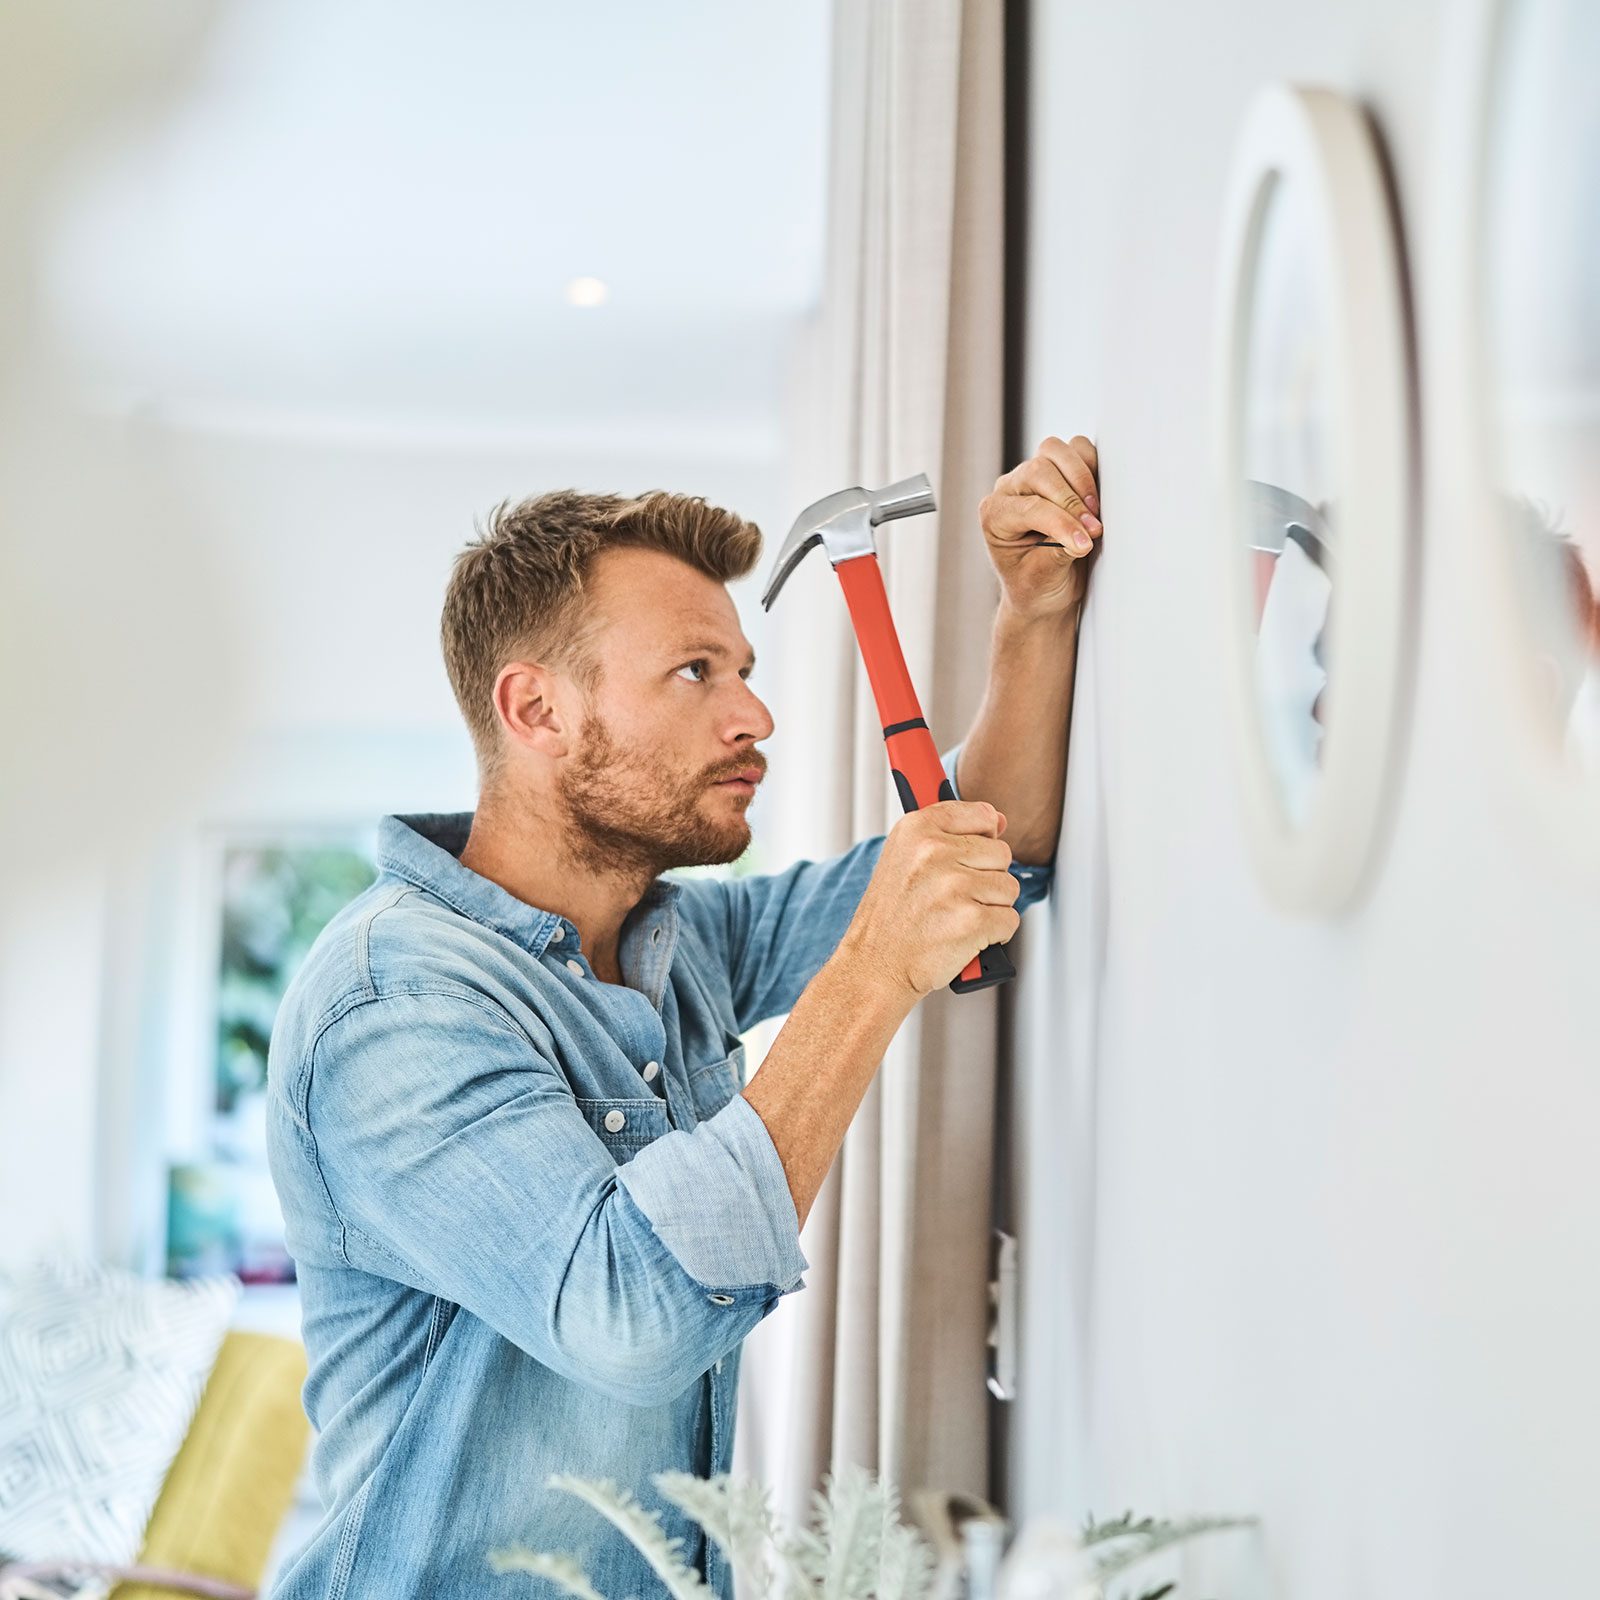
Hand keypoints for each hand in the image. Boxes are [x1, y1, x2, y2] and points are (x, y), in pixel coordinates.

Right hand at [839, 800, 1020, 998]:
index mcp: (917, 829)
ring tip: (956, 916)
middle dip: (985, 879)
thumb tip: (999, 821)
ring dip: (990, 907)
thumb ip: (949, 833)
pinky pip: (1010, 920)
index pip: (983, 814)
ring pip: (1009, 888)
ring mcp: (954, 886)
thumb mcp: (904, 857)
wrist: (875, 966)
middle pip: (1001, 854)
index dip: (983, 837)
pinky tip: (965, 935)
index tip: (969, 853)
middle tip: (952, 897)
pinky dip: (994, 934)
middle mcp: (934, 852)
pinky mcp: (972, 921)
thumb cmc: (891, 917)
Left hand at [978, 434, 1101, 620]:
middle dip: (1072, 499)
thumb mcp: (1042, 577)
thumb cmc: (1035, 585)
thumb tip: (1085, 532)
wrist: (1044, 590)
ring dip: (1081, 477)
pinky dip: (1090, 464)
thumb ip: (1059, 552)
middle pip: (1039, 470)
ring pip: (1054, 450)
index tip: (1084, 542)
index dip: (1061, 523)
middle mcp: (1009, 490)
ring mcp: (1032, 475)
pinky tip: (1096, 496)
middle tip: (1093, 528)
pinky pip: (1076, 448)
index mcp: (995, 516)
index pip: (1030, 507)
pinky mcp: (1059, 469)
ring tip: (1094, 511)